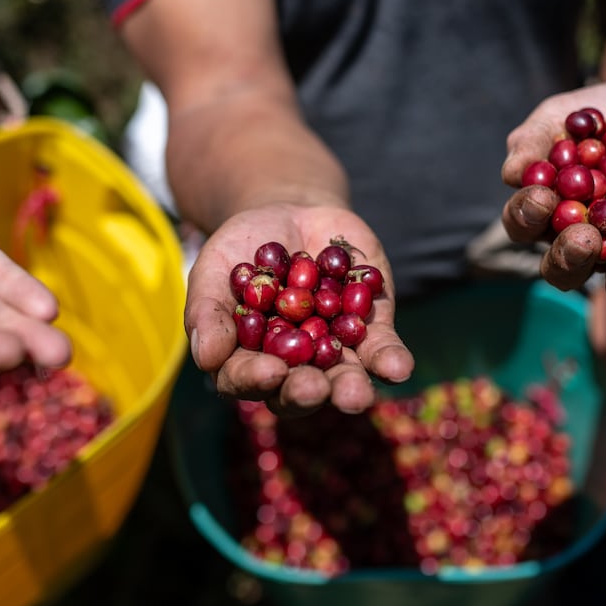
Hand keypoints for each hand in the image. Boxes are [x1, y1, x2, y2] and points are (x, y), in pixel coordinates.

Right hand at [184, 204, 413, 415]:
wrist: (292, 212)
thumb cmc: (242, 248)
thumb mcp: (215, 269)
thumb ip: (207, 311)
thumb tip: (206, 358)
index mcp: (248, 359)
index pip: (246, 379)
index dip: (255, 378)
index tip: (268, 371)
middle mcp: (293, 366)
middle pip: (297, 391)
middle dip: (306, 392)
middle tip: (314, 388)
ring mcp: (334, 351)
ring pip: (342, 380)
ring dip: (350, 389)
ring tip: (356, 393)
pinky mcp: (370, 331)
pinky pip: (381, 351)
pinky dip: (389, 360)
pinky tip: (398, 368)